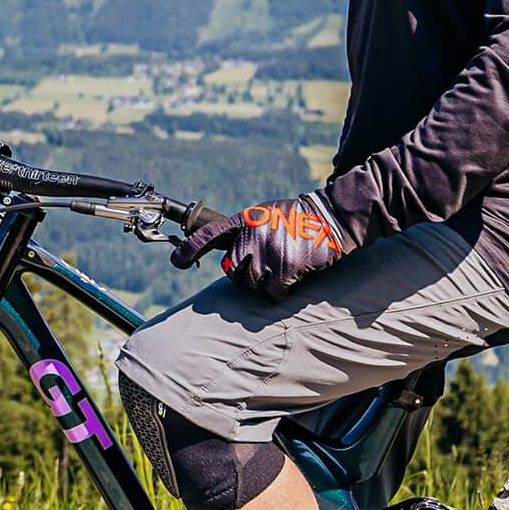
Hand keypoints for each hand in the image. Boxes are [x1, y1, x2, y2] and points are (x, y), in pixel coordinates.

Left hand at [172, 192, 351, 300]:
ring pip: (250, 285)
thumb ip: (245, 231)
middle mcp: (252, 235)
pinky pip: (271, 293)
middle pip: (232, 271)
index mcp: (245, 220)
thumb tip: (229, 256)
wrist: (331, 217)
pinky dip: (280, 291)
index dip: (190, 249)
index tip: (177, 262)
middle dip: (245, 274)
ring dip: (264, 284)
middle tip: (265, 266)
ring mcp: (268, 252)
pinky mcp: (285, 268)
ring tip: (281, 268)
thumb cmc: (297, 219)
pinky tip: (292, 276)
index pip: (209, 234)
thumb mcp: (265, 215)